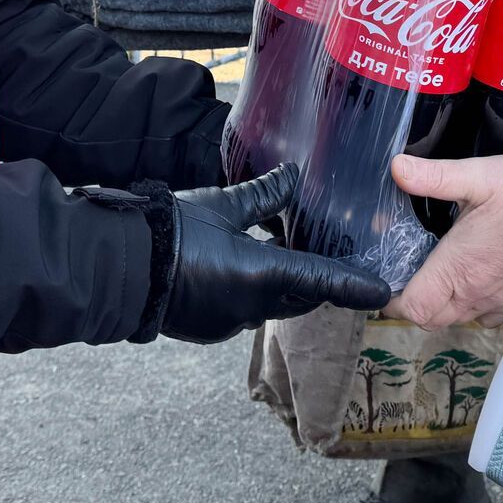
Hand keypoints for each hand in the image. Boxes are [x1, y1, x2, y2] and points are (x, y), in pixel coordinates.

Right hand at [160, 164, 393, 344]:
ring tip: (281, 251)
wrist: (120, 266)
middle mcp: (252, 308)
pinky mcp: (210, 328)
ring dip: (281, 283)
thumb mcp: (222, 205)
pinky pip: (245, 311)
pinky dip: (252, 291)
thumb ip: (264, 196)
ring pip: (272, 305)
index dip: (354, 284)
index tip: (382, 291)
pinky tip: (240, 266)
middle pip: (300, 297)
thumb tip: (294, 175)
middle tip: (328, 255)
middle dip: (316, 280)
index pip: (321, 279)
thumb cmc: (172, 229)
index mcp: (261, 276)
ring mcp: (229, 323)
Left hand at [385, 153, 502, 329]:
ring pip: (457, 318)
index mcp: (458, 269)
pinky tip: (474, 275)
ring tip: (438, 270)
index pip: (411, 308)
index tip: (386, 279)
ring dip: (442, 303)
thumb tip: (397, 168)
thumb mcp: (479, 176)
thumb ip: (434, 175)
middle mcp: (476, 295)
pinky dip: (472, 303)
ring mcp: (499, 302)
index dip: (392, 299)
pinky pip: (485, 316)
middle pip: (430, 318)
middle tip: (409, 270)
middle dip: (414, 301)